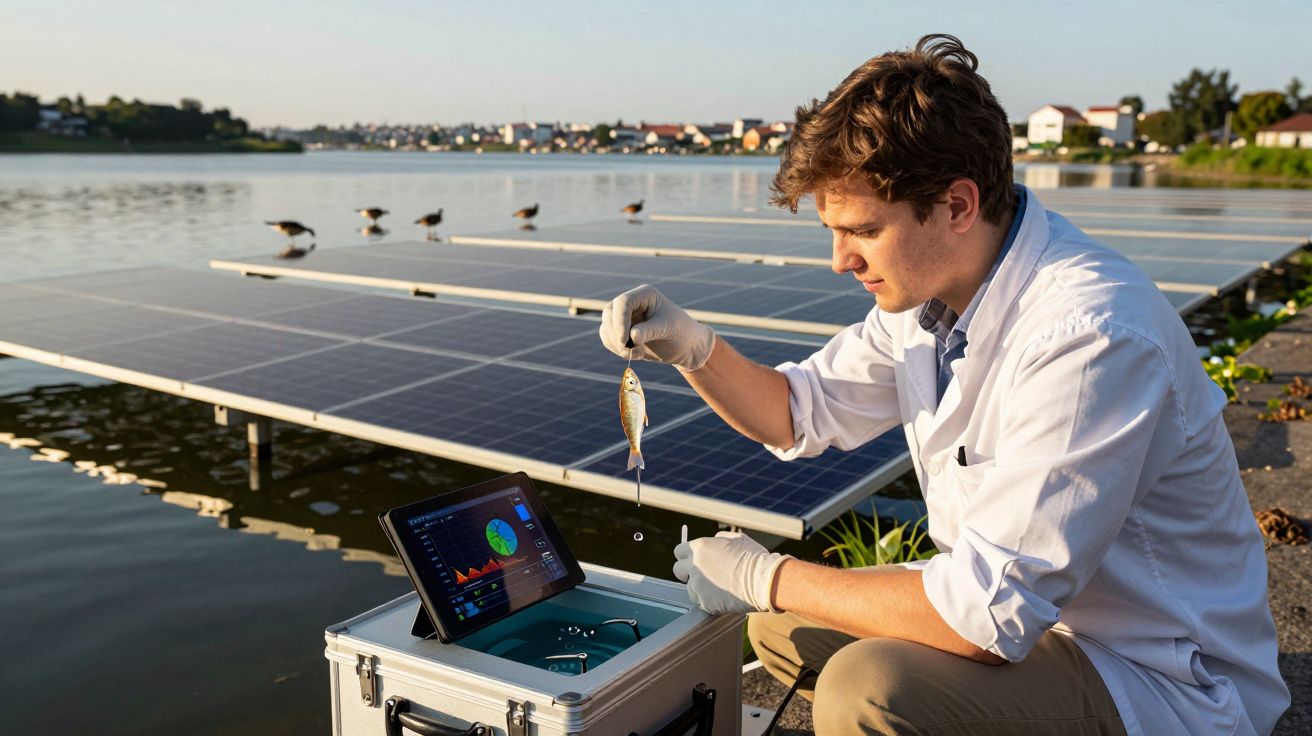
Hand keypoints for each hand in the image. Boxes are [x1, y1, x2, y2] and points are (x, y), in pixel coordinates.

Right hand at [599, 284, 716, 371]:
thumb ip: (650, 330)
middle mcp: (633, 303)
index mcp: (645, 295)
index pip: (623, 302)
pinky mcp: (622, 331)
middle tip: (629, 351)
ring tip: (636, 354)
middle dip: (616, 334)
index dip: (620, 320)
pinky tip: (634, 355)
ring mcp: (625, 317)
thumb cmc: (682, 332)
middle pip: (609, 313)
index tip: (625, 340)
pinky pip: (608, 338)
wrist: (686, 347)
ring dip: (616, 344)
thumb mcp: (668, 329)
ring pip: (606, 327)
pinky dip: (616, 349)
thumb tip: (632, 336)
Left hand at [672, 531, 791, 614]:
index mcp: (700, 547)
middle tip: (703, 575)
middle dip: (688, 572)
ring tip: (720, 587)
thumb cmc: (754, 558)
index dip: (686, 556)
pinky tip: (723, 596)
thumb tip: (714, 541)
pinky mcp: (704, 602)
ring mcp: (698, 585)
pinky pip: (700, 601)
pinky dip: (708, 600)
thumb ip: (720, 538)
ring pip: (689, 587)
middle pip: (678, 570)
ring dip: (699, 587)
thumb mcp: (737, 539)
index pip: (679, 551)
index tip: (692, 560)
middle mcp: (694, 566)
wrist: (763, 581)